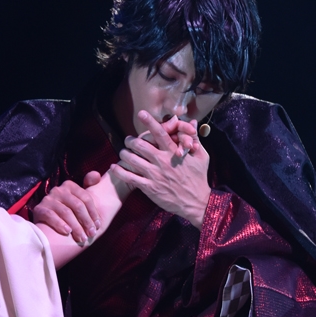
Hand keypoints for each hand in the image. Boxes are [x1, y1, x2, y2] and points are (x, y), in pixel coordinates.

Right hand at [31, 172, 102, 244]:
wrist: (47, 225)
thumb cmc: (69, 212)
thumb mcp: (79, 199)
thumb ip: (90, 186)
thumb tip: (97, 175)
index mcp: (70, 185)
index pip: (86, 198)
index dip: (93, 213)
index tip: (98, 225)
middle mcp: (58, 190)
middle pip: (77, 205)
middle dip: (86, 221)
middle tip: (91, 234)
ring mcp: (48, 199)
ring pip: (66, 212)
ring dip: (76, 227)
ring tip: (82, 238)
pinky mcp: (39, 209)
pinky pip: (51, 216)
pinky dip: (60, 224)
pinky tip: (67, 232)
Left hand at [110, 110, 210, 227]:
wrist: (196, 203)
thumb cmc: (198, 178)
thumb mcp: (201, 157)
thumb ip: (194, 139)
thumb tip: (193, 122)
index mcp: (174, 152)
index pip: (160, 133)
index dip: (150, 122)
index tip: (141, 113)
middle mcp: (162, 161)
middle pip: (140, 145)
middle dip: (130, 140)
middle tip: (128, 140)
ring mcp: (154, 175)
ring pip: (132, 159)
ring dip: (124, 153)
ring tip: (123, 152)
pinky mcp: (149, 188)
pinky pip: (130, 178)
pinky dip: (120, 171)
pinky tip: (113, 167)